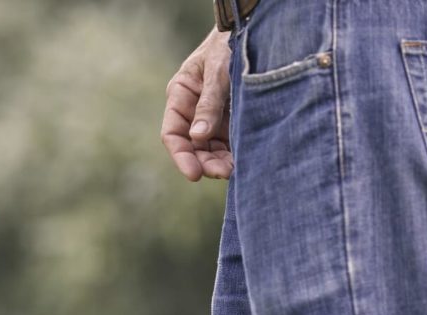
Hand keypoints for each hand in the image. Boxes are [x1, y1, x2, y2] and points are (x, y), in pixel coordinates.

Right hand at [161, 28, 232, 180]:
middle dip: (205, 162)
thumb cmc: (229, 44)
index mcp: (181, 95)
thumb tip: (198, 137)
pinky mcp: (230, 119)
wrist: (253, 29)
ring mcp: (212, 116)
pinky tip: (243, 161)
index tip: (194, 174)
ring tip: (235, 169)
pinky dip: (233, 154)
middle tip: (223, 172)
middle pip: (192, 146)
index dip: (181, 156)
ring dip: (220, 162)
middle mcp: (193, 110)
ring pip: (210, 148)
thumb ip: (209, 103)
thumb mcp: (218, 71)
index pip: (173, 133)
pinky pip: (228, 143)